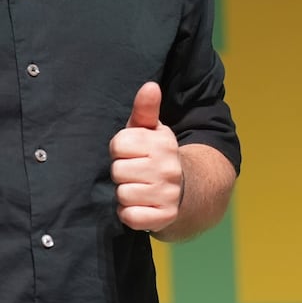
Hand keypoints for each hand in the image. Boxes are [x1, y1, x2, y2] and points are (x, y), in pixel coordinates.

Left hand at [109, 81, 183, 233]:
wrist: (183, 189)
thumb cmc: (154, 155)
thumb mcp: (149, 130)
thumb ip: (145, 109)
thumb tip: (150, 86)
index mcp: (162, 143)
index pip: (118, 145)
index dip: (119, 150)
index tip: (131, 153)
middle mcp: (169, 168)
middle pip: (118, 171)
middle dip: (121, 172)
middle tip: (134, 172)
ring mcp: (168, 194)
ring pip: (123, 194)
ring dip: (125, 194)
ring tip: (137, 188)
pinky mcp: (165, 217)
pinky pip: (130, 217)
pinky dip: (129, 214)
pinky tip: (139, 205)